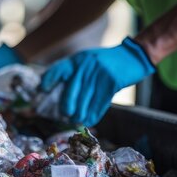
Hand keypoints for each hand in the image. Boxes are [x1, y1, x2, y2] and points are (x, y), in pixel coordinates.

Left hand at [40, 37, 154, 126]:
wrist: (133, 56)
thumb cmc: (107, 62)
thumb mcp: (88, 60)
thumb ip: (75, 72)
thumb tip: (58, 90)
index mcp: (78, 59)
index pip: (59, 69)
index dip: (49, 80)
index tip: (43, 90)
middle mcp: (86, 66)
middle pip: (71, 91)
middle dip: (67, 106)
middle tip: (65, 114)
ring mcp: (99, 74)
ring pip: (85, 100)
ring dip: (80, 114)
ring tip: (77, 120)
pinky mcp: (112, 83)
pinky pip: (99, 103)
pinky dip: (94, 114)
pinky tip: (90, 120)